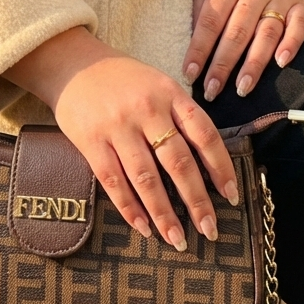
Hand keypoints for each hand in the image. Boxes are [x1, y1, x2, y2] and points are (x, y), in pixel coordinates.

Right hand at [3, 27, 238, 251]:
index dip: (221, 167)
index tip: (231, 196)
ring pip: (146, 178)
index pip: (204, 134)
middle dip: (196, 200)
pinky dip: (129, 208)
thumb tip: (207, 163)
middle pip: (178, 161)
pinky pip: (113, 181)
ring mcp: (118, 126)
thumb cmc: (122, 79)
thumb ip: (180, 116)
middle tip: (209, 230)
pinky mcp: (91, 141)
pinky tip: (143, 227)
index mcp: (170, 94)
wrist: (73, 64)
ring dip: (164, 213)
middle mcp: (147, 110)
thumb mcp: (158, 85)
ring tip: (176, 240)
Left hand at [184, 0, 303, 99]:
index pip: (210, 22)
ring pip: (267, 33)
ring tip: (242, 89)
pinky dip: (291, 44)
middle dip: (223, 66)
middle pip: (237, 32)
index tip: (190, 75)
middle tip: (212, 91)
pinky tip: (281, 64)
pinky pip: (299, 25)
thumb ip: (199, 12)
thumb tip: (192, 51)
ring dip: (254, 64)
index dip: (199, 50)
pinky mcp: (300, 3)